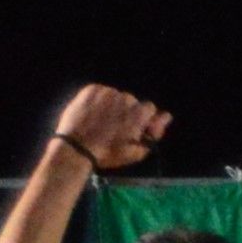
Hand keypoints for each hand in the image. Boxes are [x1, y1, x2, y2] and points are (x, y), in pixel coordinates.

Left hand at [48, 85, 167, 175]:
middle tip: (114, 127)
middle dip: (126, 112)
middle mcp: (126, 98)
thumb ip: (155, 133)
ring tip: (100, 120)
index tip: (132, 128)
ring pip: (116, 97)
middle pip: (132, 102)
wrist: (75, 147)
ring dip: (112, 106)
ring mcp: (108, 92)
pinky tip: (92, 113)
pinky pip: (101, 92)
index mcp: (139, 113)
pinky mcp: (92, 89)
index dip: (142, 119)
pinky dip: (99, 100)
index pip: (149, 108)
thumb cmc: (108, 153)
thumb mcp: (136, 151)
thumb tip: (166, 116)